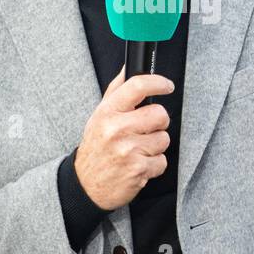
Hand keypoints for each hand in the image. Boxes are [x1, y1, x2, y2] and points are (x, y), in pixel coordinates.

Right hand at [74, 65, 174, 211]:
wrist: (86, 185)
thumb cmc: (96, 148)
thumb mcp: (99, 116)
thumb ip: (115, 91)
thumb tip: (128, 68)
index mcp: (108, 112)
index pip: (137, 86)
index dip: (158, 83)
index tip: (167, 86)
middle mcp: (117, 129)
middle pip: (160, 114)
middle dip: (158, 121)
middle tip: (146, 128)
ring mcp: (128, 150)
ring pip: (163, 138)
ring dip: (156, 145)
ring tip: (138, 149)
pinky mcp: (138, 170)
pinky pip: (162, 161)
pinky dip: (154, 164)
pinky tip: (138, 164)